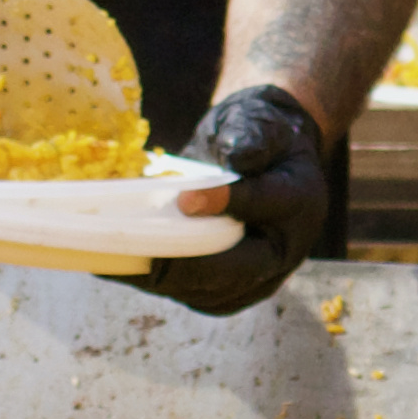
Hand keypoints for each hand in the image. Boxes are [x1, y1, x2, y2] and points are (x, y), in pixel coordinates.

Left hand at [140, 81, 328, 316]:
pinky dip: (162, 287)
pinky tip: (125, 270)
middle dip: (185, 263)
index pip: (263, 205)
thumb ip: (251, 136)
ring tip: (118, 262)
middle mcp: (285, 249)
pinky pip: (198, 297)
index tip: (183, 201)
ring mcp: (260, 276)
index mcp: (299, 202)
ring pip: (211, 293)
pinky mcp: (233, 288)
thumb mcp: (258, 121)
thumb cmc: (257, 132)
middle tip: (138, 250)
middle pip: (236, 270)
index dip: (224, 204)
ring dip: (165, 281)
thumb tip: (237, 157)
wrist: (264, 155)